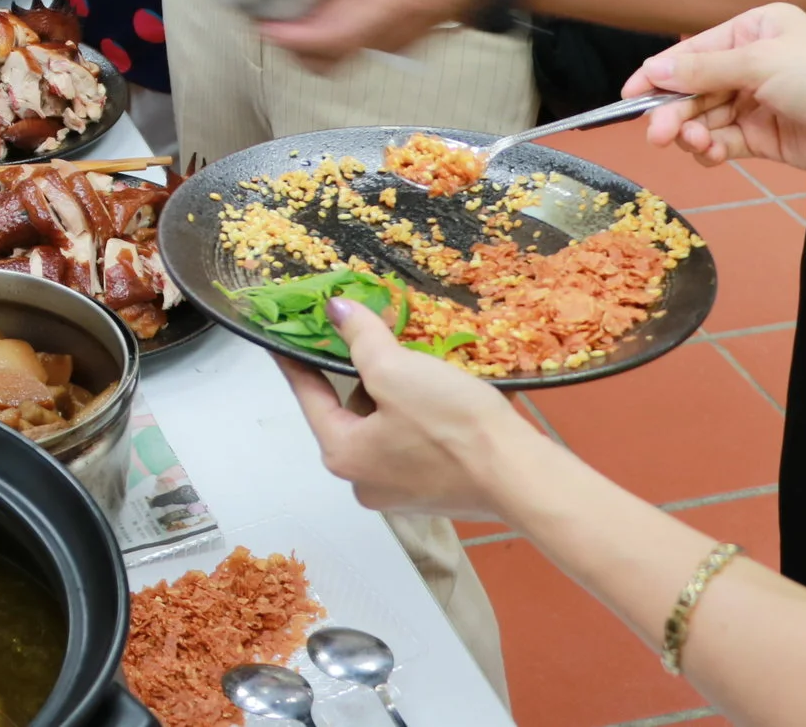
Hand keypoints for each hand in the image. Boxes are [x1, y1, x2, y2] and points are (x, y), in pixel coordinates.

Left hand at [263, 0, 497, 64]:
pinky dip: (343, 30)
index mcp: (374, 17)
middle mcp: (383, 37)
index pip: (318, 44)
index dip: (285, 38)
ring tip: (303, 10)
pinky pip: (364, 41)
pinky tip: (340, 3)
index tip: (264, 26)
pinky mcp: (406, 31)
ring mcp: (396, 38)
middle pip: (327, 60)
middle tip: (278, 22)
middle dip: (297, 47)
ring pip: (345, 53)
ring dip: (319, 39)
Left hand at [279, 296, 534, 520]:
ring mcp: (400, 493)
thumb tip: (335, 310)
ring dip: (397, 398)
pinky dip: (422, 419)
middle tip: (385, 349)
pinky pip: (414, 444)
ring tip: (423, 373)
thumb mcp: (397, 370)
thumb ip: (360, 337)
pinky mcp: (433, 494)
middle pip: (350, 413)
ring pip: (384, 427)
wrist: (522, 476)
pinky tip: (445, 401)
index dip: (296, 361)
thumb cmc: (451, 423)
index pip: (308, 396)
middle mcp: (363, 482)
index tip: (283, 339)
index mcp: (343, 455)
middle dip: (366, 379)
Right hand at [631, 4, 805, 198]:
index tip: (630, 97)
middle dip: (674, 110)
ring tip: (693, 143)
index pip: (693, 52)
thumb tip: (654, 71)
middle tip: (658, 134)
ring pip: (706, 117)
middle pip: (695, 88)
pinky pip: (725, 141)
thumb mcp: (759, 63)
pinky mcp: (766, 136)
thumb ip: (702, 70)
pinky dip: (712, 148)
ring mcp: (759, 102)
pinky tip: (710, 153)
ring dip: (692, 132)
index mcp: (755, 30)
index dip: (659, 74)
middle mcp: (754, 63)